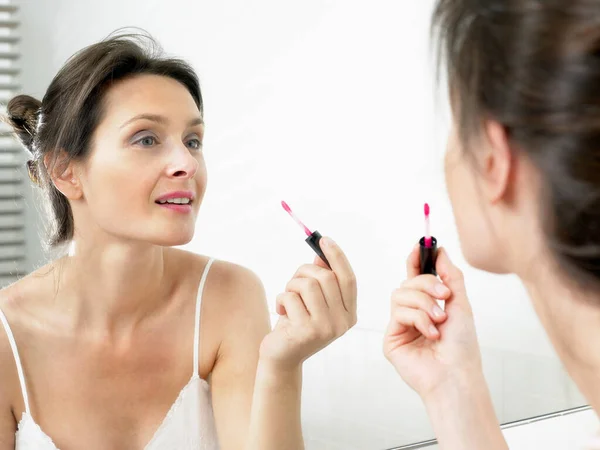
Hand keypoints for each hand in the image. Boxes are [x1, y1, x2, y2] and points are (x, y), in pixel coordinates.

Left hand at [259, 237, 356, 371]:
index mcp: (349, 313)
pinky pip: (291, 297)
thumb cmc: (296, 324)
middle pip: (326, 277)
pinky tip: (281, 312)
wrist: (281, 357)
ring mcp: (326, 328)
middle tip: (293, 282)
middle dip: (303, 272)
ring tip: (287, 299)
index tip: (324, 239)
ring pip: (307, 285)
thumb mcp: (311, 301)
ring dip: (290, 286)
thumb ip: (320, 279)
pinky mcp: (306, 332)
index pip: (348, 278)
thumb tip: (321, 254)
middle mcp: (342, 322)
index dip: (337, 257)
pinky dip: (281, 299)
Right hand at [383, 245, 482, 400]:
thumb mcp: (461, 304)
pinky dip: (418, 319)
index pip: (416, 277)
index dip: (416, 260)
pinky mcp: (391, 338)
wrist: (457, 374)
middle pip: (407, 282)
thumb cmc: (462, 346)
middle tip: (444, 295)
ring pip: (400, 294)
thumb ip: (451, 275)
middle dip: (426, 284)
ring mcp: (400, 326)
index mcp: (428, 305)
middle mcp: (412, 314)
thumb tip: (441, 250)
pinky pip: (398, 313)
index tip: (421, 245)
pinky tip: (431, 334)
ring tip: (439, 321)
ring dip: (424, 304)